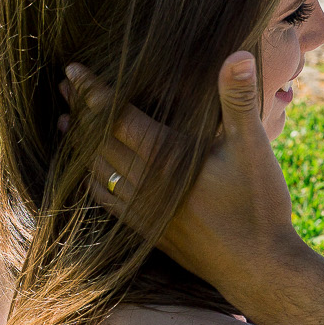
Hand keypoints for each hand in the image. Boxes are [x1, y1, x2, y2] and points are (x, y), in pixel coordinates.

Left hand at [64, 54, 303, 297]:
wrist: (258, 269)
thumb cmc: (259, 206)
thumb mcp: (254, 148)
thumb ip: (239, 100)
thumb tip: (236, 54)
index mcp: (168, 159)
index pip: (116, 118)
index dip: (93, 92)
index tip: (72, 71)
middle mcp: (147, 185)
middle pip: (98, 142)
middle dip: (80, 112)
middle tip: (64, 89)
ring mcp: (144, 211)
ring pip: (97, 171)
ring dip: (78, 146)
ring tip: (65, 124)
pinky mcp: (147, 231)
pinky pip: (106, 201)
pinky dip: (90, 180)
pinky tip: (88, 172)